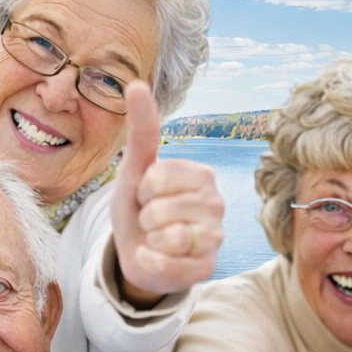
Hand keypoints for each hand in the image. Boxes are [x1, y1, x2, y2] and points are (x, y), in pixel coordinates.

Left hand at [110, 80, 223, 300]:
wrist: (139, 253)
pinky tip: (158, 257)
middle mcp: (216, 204)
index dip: (142, 189)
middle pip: (160, 209)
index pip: (158, 177)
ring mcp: (215, 238)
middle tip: (151, 220)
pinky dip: (152, 262)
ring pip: (168, 237)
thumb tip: (136, 84)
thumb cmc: (139, 207)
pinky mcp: (206, 268)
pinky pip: (168, 264)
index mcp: (202, 175)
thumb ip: (141, 131)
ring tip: (157, 238)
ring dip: (149, 240)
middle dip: (145, 217)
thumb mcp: (135, 169)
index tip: (147, 194)